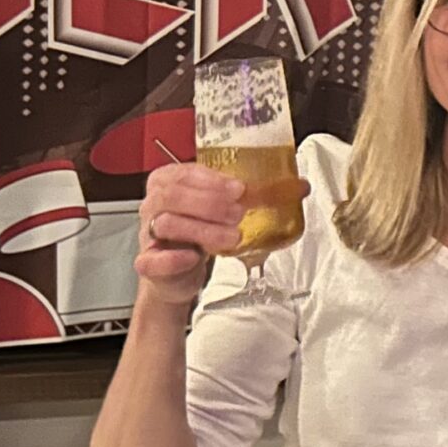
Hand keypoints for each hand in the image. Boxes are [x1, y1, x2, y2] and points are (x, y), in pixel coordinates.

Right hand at [133, 164, 283, 300]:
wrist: (178, 274)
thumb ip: (254, 195)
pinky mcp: (149, 263)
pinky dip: (172, 258)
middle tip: (238, 213)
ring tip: (231, 237)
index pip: (186, 172)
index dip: (213, 181)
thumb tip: (299, 187)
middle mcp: (155, 204)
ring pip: (166, 224)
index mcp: (169, 181)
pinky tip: (191, 257)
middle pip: (173, 196)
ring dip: (202, 229)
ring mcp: (148, 234)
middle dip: (209, 202)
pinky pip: (152, 259)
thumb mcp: (223, 208)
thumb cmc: (199, 233)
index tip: (239, 189)